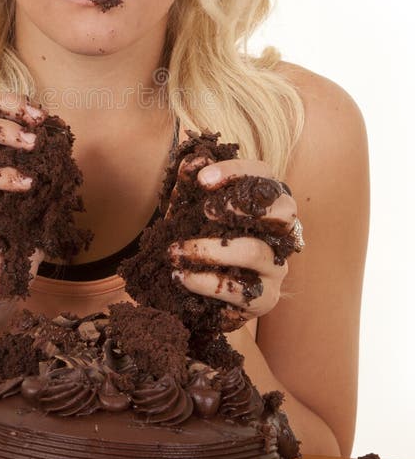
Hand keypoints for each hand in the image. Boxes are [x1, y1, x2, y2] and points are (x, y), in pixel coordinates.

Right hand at [0, 94, 45, 302]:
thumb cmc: (17, 242)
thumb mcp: (35, 196)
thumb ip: (41, 167)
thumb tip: (62, 139)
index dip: (7, 103)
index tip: (39, 112)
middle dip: (4, 108)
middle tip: (38, 119)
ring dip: (2, 132)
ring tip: (33, 142)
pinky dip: (2, 175)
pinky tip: (28, 182)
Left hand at [167, 157, 299, 326]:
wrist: (192, 291)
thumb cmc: (198, 238)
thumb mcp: (188, 208)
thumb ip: (190, 183)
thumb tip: (193, 160)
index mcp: (266, 202)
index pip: (264, 175)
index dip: (236, 172)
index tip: (202, 179)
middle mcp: (280, 232)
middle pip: (284, 209)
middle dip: (242, 206)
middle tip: (206, 211)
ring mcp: (276, 266)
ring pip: (254, 251)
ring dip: (209, 249)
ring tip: (174, 251)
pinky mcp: (264, 299)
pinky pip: (240, 290)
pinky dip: (205, 280)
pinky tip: (180, 275)